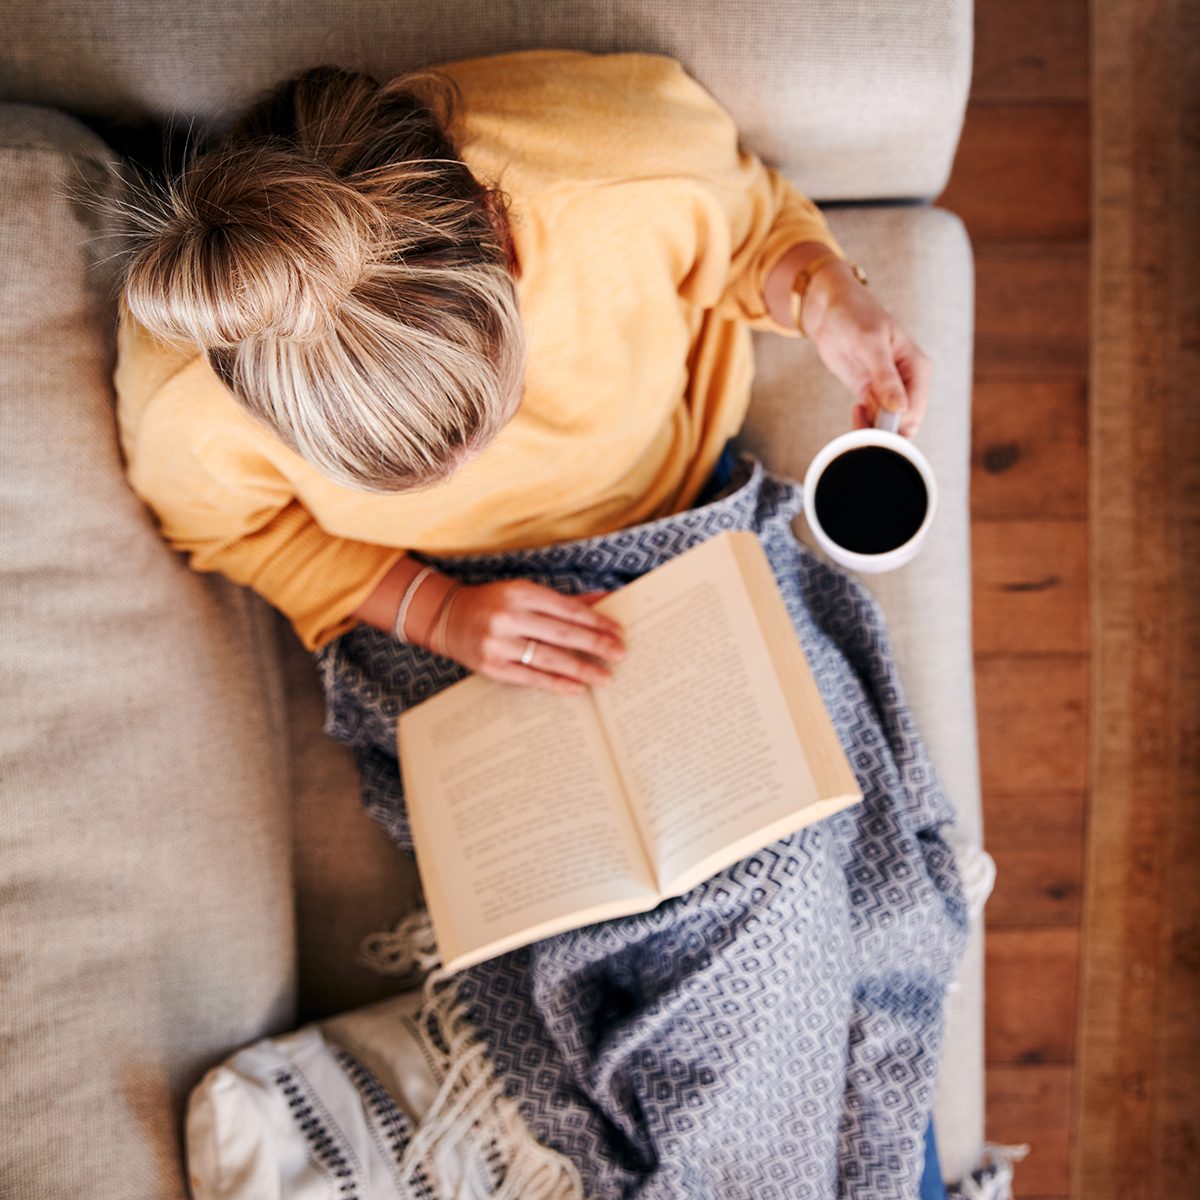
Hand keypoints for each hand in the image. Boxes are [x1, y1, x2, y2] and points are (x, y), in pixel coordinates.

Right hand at [440, 580, 625, 695]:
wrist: (448, 618)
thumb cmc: (495, 603)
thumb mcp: (525, 593)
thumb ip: (564, 600)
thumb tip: (604, 599)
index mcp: (520, 593)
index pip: (567, 609)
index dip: (596, 621)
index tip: (618, 630)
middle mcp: (509, 617)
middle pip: (562, 633)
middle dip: (595, 644)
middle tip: (620, 654)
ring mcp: (498, 643)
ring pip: (549, 658)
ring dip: (581, 668)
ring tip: (605, 676)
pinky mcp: (492, 667)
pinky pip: (531, 678)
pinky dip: (556, 684)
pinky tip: (577, 688)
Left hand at [800, 261, 931, 438]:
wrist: (829, 309)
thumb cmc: (854, 315)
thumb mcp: (869, 343)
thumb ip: (885, 377)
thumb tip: (900, 408)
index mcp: (917, 367)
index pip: (916, 409)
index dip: (897, 425)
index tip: (875, 425)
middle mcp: (908, 381)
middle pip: (905, 422)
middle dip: (885, 430)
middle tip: (862, 421)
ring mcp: (889, 390)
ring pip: (888, 425)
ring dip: (872, 428)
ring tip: (857, 412)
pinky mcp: (870, 393)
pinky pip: (873, 419)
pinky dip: (864, 423)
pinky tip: (855, 410)